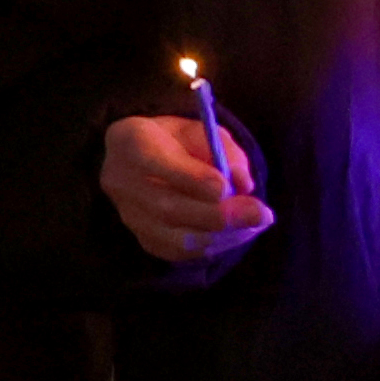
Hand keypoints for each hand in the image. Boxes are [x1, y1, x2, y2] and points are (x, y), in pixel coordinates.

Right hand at [99, 111, 268, 268]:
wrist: (147, 157)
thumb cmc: (178, 139)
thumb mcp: (202, 129)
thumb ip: (224, 151)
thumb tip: (244, 184)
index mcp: (129, 140)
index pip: (151, 160)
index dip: (189, 177)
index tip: (225, 187)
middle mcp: (120, 181)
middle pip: (166, 207)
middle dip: (217, 214)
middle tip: (259, 214)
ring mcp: (128, 214)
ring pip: (172, 236)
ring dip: (220, 235)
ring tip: (254, 226)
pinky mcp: (141, 237)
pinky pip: (175, 251)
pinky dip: (210, 247)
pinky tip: (236, 235)